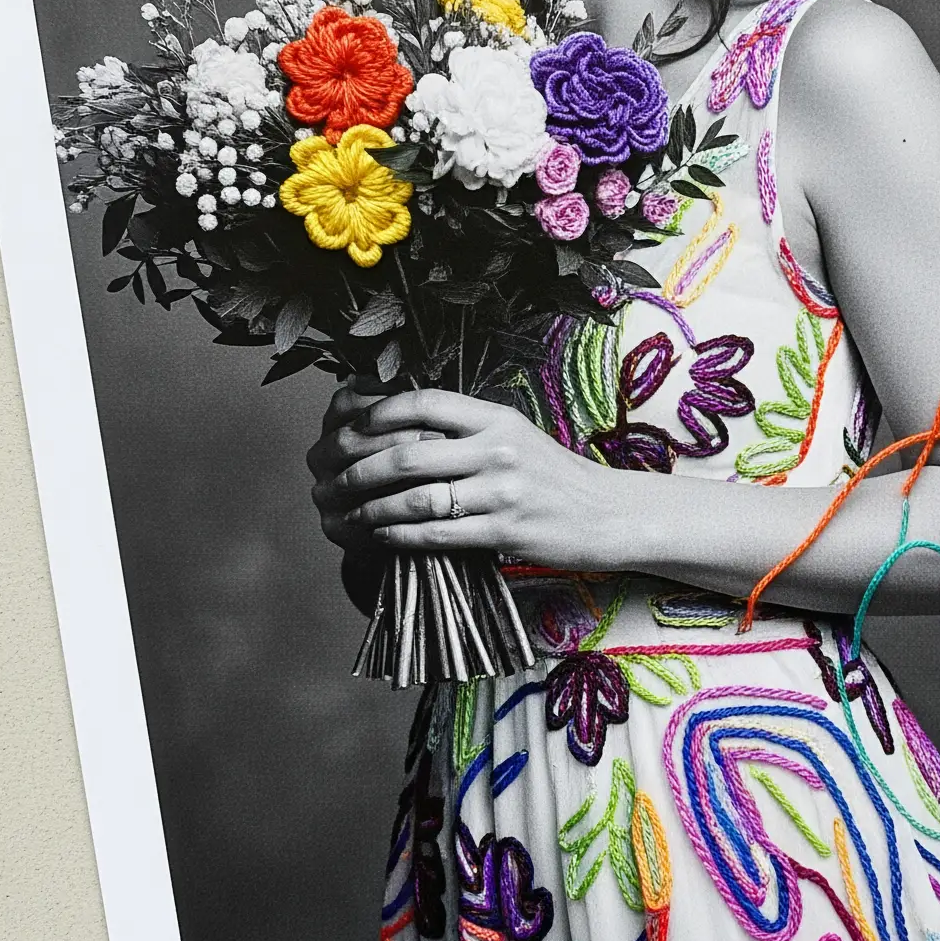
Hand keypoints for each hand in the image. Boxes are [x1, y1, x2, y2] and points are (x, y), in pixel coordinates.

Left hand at [307, 383, 624, 567]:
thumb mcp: (516, 437)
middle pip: (407, 452)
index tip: (345, 426)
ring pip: (415, 498)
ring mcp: (502, 492)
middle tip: (329, 477)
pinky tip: (380, 537)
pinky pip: (437, 535)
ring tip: (346, 514)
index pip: (422, 402)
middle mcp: (497, 449)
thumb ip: (466, 430)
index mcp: (496, 418)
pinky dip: (399, 537)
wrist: (610, 514)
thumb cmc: (555, 478)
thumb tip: (400, 429)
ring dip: (370, 508)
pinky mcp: (505, 532)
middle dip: (356, 467)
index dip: (375, 413)